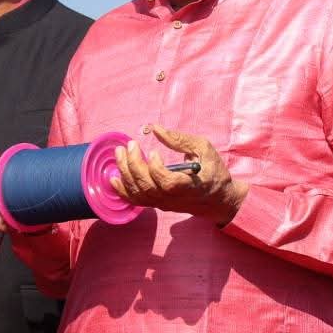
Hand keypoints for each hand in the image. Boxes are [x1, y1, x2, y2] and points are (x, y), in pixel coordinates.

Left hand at [110, 126, 246, 225]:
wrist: (217, 199)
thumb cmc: (213, 171)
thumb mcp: (203, 149)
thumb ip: (180, 139)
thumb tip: (155, 128)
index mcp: (191, 185)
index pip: (168, 183)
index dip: (156, 169)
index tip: (154, 152)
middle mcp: (176, 198)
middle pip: (148, 187)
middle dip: (134, 165)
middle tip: (130, 145)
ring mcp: (165, 203)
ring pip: (139, 194)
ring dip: (125, 173)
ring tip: (120, 154)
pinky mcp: (158, 204)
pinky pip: (137, 201)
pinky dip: (122, 190)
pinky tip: (114, 178)